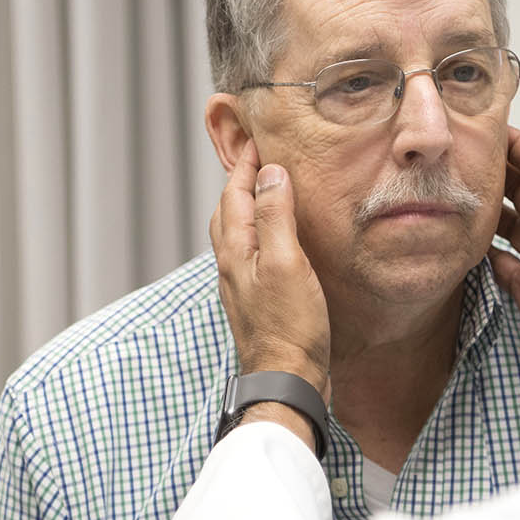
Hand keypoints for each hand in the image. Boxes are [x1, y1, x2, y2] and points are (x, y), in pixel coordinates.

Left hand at [209, 140, 330, 397]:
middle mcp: (232, 265)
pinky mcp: (256, 300)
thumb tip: (271, 174)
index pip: (236, 193)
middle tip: (258, 157)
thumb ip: (276, 217)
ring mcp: (242, 284)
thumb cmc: (290, 327)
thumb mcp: (288, 263)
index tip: (258, 138)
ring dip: (246, 206)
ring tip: (265, 190)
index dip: (246, 164)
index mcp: (237, 250)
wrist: (287, 380)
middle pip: (228, 210)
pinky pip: (249, 253)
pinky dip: (258, 232)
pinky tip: (275, 240)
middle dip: (240, 180)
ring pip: (235, 232)